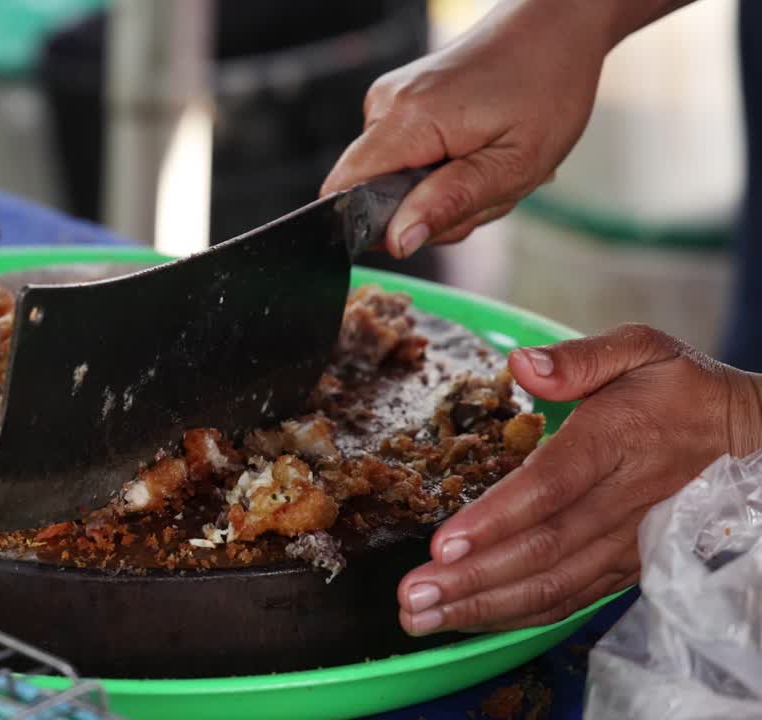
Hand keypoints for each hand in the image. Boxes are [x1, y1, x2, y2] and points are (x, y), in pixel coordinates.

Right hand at [321, 0, 612, 257]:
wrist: (553, 29)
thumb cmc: (546, 87)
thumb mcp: (513, 165)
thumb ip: (451, 203)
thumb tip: (399, 241)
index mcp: (408, 119)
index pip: (345, 191)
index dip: (376, 225)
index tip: (429, 224)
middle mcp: (386, 105)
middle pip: (373, 194)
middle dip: (427, 212)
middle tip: (483, 193)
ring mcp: (389, 101)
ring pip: (392, 183)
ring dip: (441, 194)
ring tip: (486, 168)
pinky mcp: (399, 104)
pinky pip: (403, 162)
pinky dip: (440, 173)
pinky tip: (475, 155)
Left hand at [397, 324, 761, 634]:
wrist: (750, 439)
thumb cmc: (681, 390)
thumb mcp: (641, 350)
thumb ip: (579, 358)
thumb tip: (521, 363)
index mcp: (615, 440)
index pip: (551, 487)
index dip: (496, 519)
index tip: (443, 544)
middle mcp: (621, 500)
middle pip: (541, 549)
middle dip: (472, 578)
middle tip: (413, 595)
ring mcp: (626, 542)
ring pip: (553, 585)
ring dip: (485, 607)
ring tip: (425, 616)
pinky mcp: (626, 567)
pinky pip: (570, 600)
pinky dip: (518, 617)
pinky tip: (470, 620)